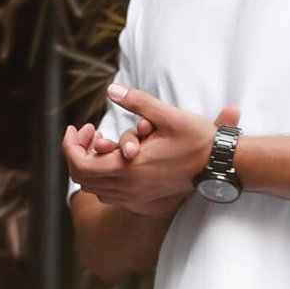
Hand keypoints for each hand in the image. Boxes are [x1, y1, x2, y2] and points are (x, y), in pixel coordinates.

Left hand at [64, 83, 238, 210]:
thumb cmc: (197, 140)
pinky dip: (103, 178)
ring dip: (91, 166)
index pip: (80, 164)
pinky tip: (116, 158)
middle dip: (78, 153)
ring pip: (94, 189)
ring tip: (102, 143)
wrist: (219, 165)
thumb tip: (111, 90)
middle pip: (82, 178)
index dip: (70, 145)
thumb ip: (137, 102)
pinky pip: (110, 194)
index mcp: (128, 169)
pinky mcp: (143, 199)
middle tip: (89, 132)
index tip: (77, 127)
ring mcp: (135, 196)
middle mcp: (128, 187)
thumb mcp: (167, 115)